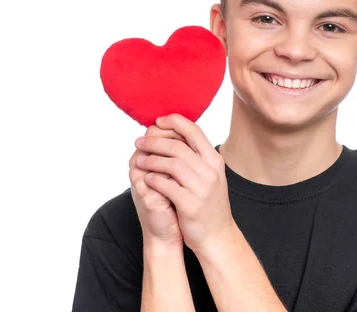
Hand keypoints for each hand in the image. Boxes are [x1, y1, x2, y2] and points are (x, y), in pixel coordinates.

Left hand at [134, 114, 234, 255]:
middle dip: (155, 141)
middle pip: (178, 146)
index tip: (157, 121)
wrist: (217, 235)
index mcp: (214, 160)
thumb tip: (177, 133)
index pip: (194, 131)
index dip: (174, 122)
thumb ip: (197, 156)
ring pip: (171, 164)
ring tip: (139, 160)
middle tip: (139, 141)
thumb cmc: (208, 203)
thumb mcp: (210, 175)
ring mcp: (202, 188)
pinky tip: (147, 179)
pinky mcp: (190, 205)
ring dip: (151, 160)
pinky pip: (167, 186)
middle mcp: (210, 171)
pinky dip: (154, 180)